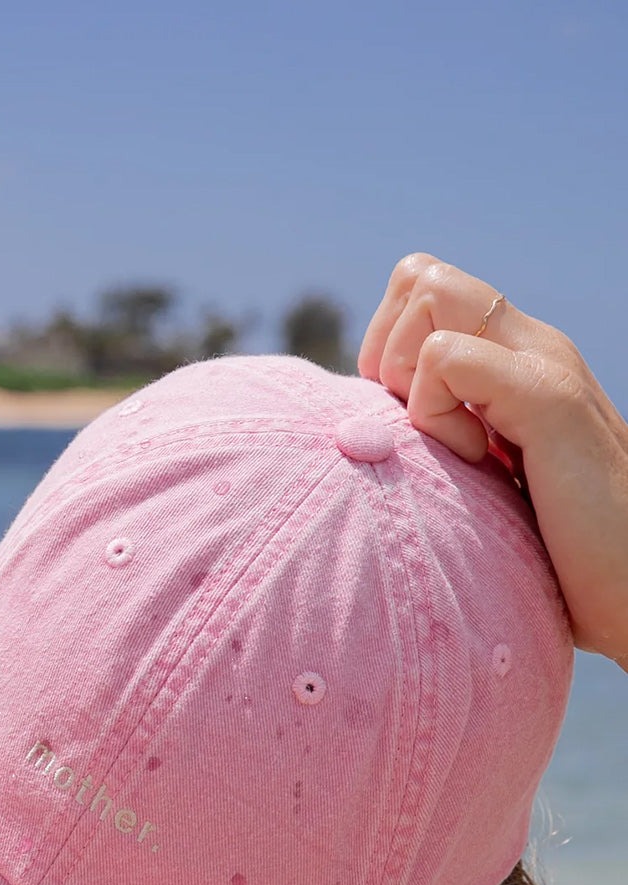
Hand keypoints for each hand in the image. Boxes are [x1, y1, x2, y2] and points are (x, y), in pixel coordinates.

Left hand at [359, 253, 627, 664]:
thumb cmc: (560, 562)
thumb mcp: (489, 487)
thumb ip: (450, 448)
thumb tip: (369, 446)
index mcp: (518, 363)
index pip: (425, 291)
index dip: (388, 346)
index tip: (403, 422)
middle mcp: (533, 347)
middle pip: (422, 276)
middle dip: (385, 348)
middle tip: (414, 427)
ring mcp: (544, 365)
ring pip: (429, 293)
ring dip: (407, 375)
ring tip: (450, 446)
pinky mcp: (547, 398)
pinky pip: (444, 358)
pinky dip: (432, 413)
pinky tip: (471, 465)